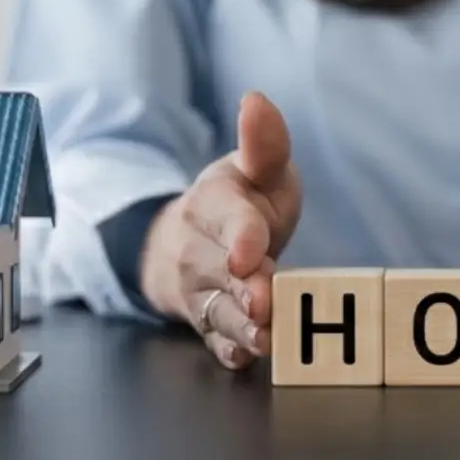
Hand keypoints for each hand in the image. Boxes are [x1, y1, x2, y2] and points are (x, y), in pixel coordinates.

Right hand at [140, 91, 303, 368]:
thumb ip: (264, 144)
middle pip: (220, 271)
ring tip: (263, 338)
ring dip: (239, 326)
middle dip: (244, 288)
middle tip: (264, 302)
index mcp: (216, 203)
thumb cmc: (241, 202)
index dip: (241, 236)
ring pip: (216, 310)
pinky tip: (243, 358)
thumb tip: (257, 100)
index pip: (229, 219)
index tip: (250, 252)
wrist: (194, 240)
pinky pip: (211, 340)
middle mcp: (200, 248)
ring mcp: (199, 288)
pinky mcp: (204, 321)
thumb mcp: (254, 169)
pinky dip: (226, 350)